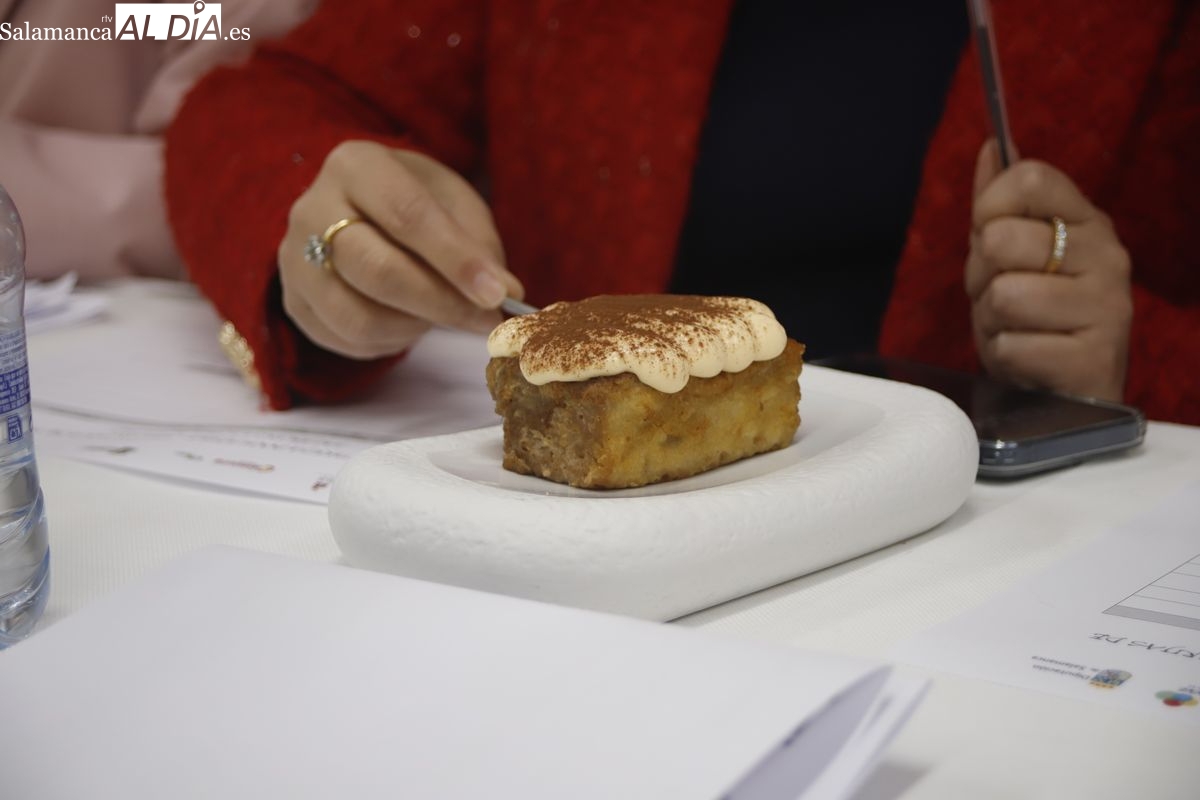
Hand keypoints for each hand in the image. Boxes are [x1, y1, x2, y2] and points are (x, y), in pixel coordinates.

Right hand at [278, 141, 523, 358]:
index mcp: (356, 166)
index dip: (456, 260)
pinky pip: (347, 341)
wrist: (354, 214)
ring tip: (442, 314)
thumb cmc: (412, 205)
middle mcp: (312, 209)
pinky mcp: (293, 303)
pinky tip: (409, 322)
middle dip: (443, 304)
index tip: (498, 294)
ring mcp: (294, 260)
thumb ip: (478, 244)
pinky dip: (392, 342)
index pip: (407, 215)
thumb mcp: (452, 203)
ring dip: (416, 327)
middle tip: (488, 322)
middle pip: (378, 271)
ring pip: (359, 317)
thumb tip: (504, 294)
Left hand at [967, 140, 1131, 400]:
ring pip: (1003, 294)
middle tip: (1003, 298)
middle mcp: (1107, 256)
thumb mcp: (1013, 255)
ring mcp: (1107, 307)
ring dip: (991, 320)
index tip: (988, 235)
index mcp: (1086, 222)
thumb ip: (1000, 203)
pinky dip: (1005, 356)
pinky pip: (1010, 345)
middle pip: (1001, 239)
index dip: (989, 207)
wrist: (1065, 391)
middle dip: (981, 276)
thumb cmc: (1034, 316)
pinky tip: (1029, 359)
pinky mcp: (1093, 358)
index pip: (1029, 179)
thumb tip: (992, 145)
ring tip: (1016, 329)